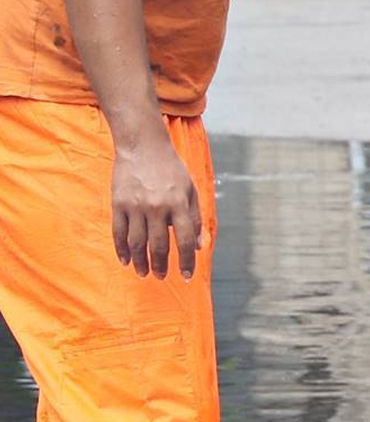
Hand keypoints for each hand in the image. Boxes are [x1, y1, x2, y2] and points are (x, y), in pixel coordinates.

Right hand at [112, 132, 201, 279]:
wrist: (143, 145)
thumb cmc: (171, 168)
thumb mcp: (190, 189)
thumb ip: (195, 217)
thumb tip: (199, 246)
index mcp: (178, 203)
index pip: (184, 240)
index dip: (186, 261)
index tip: (187, 276)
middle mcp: (157, 206)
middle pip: (158, 246)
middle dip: (160, 266)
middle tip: (161, 276)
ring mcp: (135, 206)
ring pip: (137, 243)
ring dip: (141, 262)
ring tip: (144, 273)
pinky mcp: (118, 203)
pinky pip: (118, 233)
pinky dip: (122, 250)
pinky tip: (127, 260)